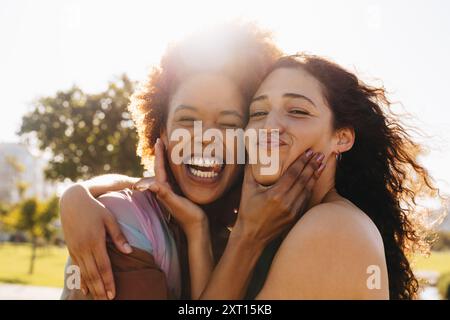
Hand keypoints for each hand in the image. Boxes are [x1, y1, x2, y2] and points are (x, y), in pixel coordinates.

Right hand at [60, 184, 131, 299]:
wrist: (72, 201)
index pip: (103, 266)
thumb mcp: (109, 218)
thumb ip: (118, 236)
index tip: (113, 293)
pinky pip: (76, 268)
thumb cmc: (95, 208)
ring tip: (98, 299)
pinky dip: (81, 280)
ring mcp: (75, 249)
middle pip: (93, 273)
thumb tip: (128, 252)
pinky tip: (85, 289)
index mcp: (95, 240)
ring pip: (83, 273)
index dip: (108, 281)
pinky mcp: (71, 248)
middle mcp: (83, 248)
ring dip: (91, 287)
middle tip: (107, 301)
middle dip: (100, 289)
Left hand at [133, 138, 207, 236]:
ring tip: (168, 150)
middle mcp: (165, 190)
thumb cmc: (189, 216)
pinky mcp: (179, 195)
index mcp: (164, 189)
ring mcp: (172, 193)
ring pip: (167, 173)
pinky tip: (178, 169)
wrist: (197, 229)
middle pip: (161, 168)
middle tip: (161, 141)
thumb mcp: (177, 204)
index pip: (159, 168)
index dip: (159, 154)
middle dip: (160, 155)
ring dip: (166, 161)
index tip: (158, 140)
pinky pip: (174, 179)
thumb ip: (164, 194)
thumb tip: (149, 185)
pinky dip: (174, 170)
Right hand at [233, 149, 325, 245]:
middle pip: (303, 180)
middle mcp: (286, 203)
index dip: (302, 161)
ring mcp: (293, 211)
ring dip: (314, 176)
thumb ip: (249, 169)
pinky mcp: (295, 217)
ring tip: (320, 165)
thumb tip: (251, 152)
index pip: (293, 173)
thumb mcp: (246, 189)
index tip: (309, 152)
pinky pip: (305, 199)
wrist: (251, 236)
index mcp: (275, 194)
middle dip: (312, 166)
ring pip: (307, 190)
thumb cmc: (247, 211)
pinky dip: (310, 188)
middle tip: (319, 155)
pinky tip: (313, 181)